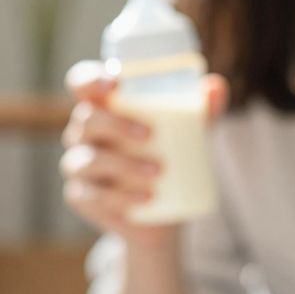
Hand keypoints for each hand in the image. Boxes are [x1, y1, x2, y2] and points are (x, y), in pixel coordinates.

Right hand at [60, 59, 227, 244]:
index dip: (90, 79)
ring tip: (158, 173)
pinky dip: (122, 198)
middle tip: (150, 135)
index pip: (81, 84)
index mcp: (101, 107)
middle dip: (117, 124)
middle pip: (87, 119)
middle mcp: (83, 133)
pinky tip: (146, 198)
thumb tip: (215, 88)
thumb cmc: (169, 158)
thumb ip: (201, 110)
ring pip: (90, 160)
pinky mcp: (82, 197)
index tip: (116, 82)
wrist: (162, 214)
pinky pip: (95, 196)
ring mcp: (79, 166)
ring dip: (124, 165)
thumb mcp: (188, 134)